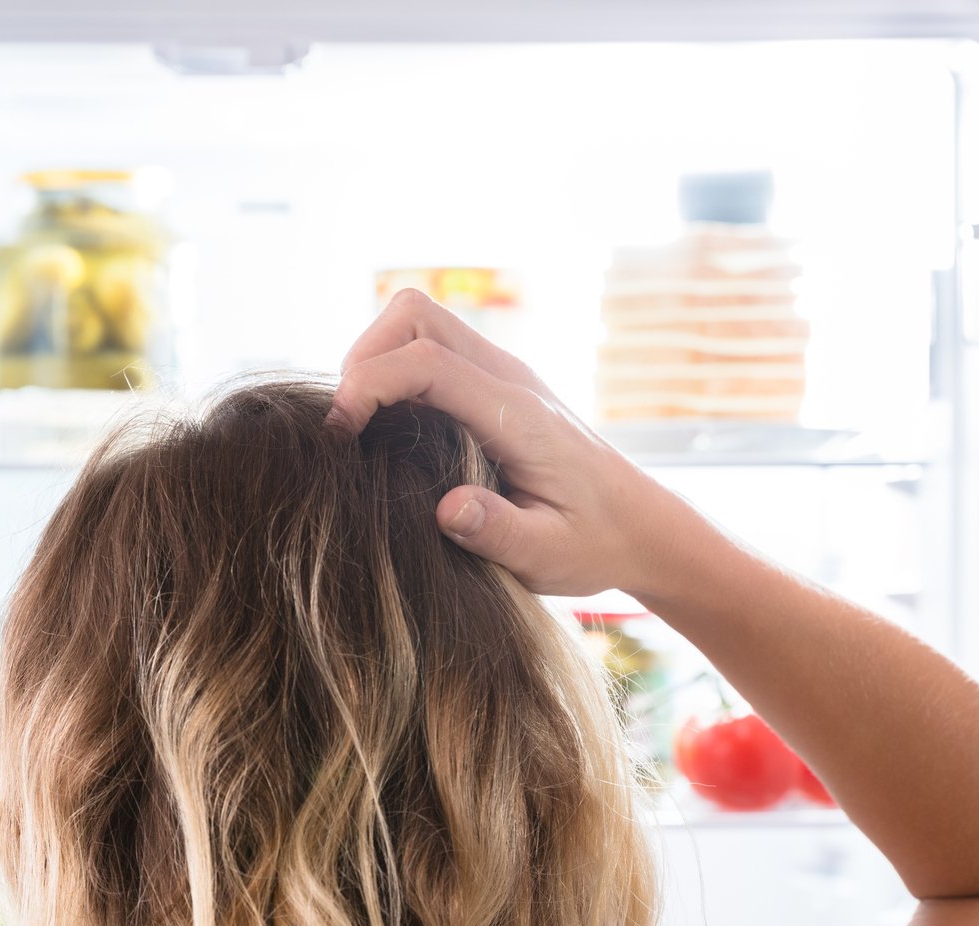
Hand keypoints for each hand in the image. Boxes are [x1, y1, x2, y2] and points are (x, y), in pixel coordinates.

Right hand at [329, 289, 685, 597]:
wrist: (639, 526)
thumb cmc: (593, 544)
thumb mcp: (548, 556)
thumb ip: (498, 532)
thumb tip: (447, 509)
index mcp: (519, 415)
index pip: (427, 363)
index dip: (368, 385)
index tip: (339, 436)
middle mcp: (509, 379)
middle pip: (415, 315)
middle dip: (364, 358)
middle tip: (345, 426)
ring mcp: (502, 374)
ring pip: (419, 321)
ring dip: (376, 359)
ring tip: (359, 426)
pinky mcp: (494, 384)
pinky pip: (431, 348)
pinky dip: (395, 371)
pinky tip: (389, 430)